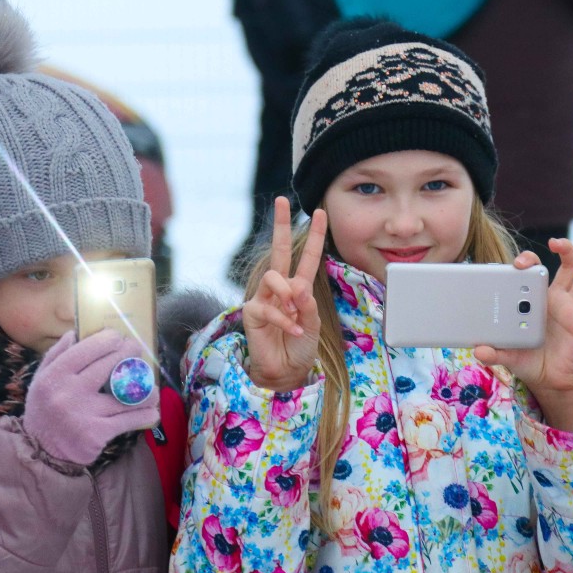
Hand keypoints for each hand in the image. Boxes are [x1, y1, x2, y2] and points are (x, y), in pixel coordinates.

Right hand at [23, 330, 158, 464]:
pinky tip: (152, 411)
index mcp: (54, 376)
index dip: (107, 339)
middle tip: (137, 350)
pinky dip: (144, 415)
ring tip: (152, 387)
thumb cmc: (44, 411)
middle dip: (129, 355)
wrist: (42, 453)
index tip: (118, 337)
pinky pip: (128, 419)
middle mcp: (69, 392)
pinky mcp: (98, 433)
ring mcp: (85, 413)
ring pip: (125, 395)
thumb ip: (56, 355)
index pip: (86, 349)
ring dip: (145, 389)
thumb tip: (75, 333)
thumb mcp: (41, 381)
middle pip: (108, 366)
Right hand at [242, 197, 327, 390]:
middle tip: (282, 201)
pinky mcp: (252, 312)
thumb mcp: (313, 324)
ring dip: (288, 294)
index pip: (307, 257)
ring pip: (274, 277)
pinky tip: (293, 330)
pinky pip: (268, 306)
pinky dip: (285, 320)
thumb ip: (308, 305)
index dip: (314, 236)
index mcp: (298, 288)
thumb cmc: (300, 347)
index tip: (320, 212)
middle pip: (279, 249)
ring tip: (295, 313)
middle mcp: (279, 289)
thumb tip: (297, 287)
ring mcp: (264, 298)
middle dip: (281, 224)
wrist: (284, 371)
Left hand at [474, 234, 572, 431]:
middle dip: (564, 248)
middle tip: (556, 241)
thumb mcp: (506, 355)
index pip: (535, 270)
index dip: (528, 261)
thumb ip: (493, 352)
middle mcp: (556, 298)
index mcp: (537, 298)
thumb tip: (478, 351)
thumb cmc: (528, 360)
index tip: (518, 263)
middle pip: (566, 265)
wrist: (548, 381)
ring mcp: (570, 309)